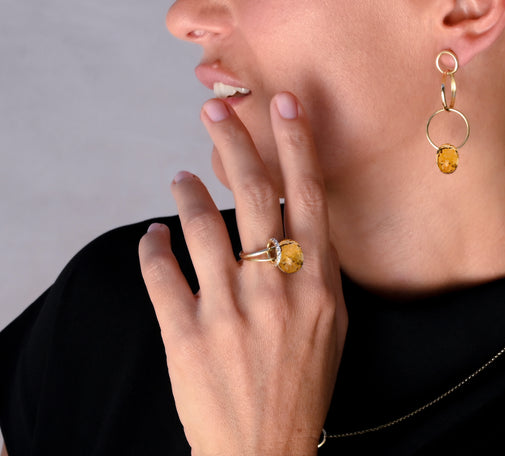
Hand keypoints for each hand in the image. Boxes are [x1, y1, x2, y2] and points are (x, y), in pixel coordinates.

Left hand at [139, 93, 346, 455]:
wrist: (265, 450)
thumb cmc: (304, 382)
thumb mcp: (332, 321)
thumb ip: (317, 265)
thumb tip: (296, 215)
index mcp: (315, 281)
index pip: (306, 195)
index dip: (296, 144)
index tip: (283, 103)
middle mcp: (273, 287)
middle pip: (252, 196)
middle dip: (233, 143)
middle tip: (213, 110)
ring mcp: (227, 311)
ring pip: (200, 227)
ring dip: (186, 193)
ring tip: (179, 177)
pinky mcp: (185, 336)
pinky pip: (161, 276)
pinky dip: (152, 249)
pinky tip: (153, 235)